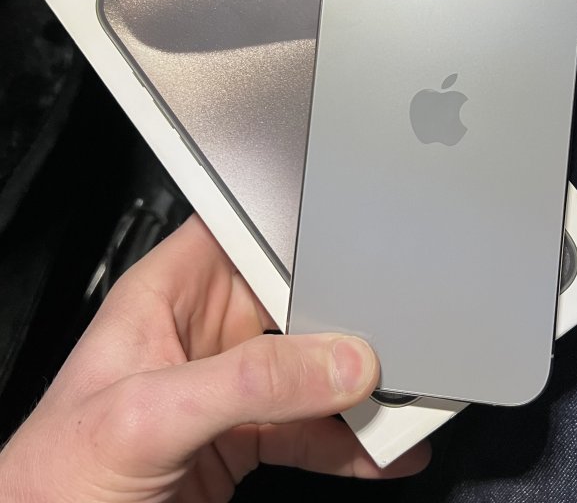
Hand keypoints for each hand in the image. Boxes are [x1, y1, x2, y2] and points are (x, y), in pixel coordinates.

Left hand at [0, 215, 429, 500]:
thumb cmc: (50, 482)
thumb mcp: (149, 415)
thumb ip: (247, 382)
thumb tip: (338, 360)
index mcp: (167, 293)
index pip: (245, 233)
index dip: (299, 225)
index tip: (356, 236)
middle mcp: (202, 332)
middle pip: (295, 301)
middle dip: (347, 319)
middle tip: (393, 336)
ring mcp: (227, 387)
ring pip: (311, 368)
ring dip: (357, 387)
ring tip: (401, 399)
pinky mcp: (245, 437)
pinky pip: (312, 426)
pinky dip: (350, 440)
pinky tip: (382, 448)